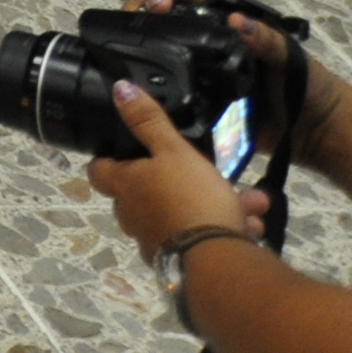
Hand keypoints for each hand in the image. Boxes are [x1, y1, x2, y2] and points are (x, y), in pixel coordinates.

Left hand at [91, 80, 267, 258]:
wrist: (218, 263)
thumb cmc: (191, 200)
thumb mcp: (174, 151)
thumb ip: (148, 121)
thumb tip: (118, 89)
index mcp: (124, 186)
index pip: (99, 169)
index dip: (109, 157)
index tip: (128, 148)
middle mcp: (133, 215)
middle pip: (150, 191)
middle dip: (187, 181)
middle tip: (211, 174)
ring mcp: (155, 240)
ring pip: (186, 213)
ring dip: (218, 204)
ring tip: (250, 201)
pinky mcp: (182, 262)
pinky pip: (202, 238)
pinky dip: (225, 228)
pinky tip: (252, 226)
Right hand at [138, 0, 327, 155]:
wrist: (318, 133)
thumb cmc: (311, 87)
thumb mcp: (293, 58)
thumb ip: (268, 39)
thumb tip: (237, 21)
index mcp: (222, 20)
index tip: (156, 4)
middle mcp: (201, 41)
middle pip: (154, 15)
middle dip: (135, 13)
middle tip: (132, 29)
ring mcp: (194, 72)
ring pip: (151, 52)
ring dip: (132, 48)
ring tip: (126, 58)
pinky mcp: (193, 103)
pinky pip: (163, 92)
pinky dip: (146, 90)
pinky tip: (140, 93)